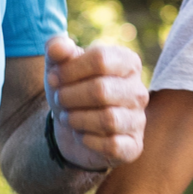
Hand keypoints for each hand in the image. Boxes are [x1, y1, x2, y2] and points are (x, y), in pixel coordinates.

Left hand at [45, 33, 148, 168]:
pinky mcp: (133, 146)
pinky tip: (81, 135)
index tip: (53, 77)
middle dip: (69, 97)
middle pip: (101, 90)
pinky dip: (88, 140)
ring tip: (68, 117)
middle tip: (59, 100)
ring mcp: (138, 120)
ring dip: (77, 119)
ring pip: (108, 119)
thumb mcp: (59, 66)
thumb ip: (57, 50)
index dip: (70, 69)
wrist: (71, 127)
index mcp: (128, 63)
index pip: (100, 59)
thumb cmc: (70, 90)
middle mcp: (139, 91)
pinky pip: (112, 145)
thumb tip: (60, 47)